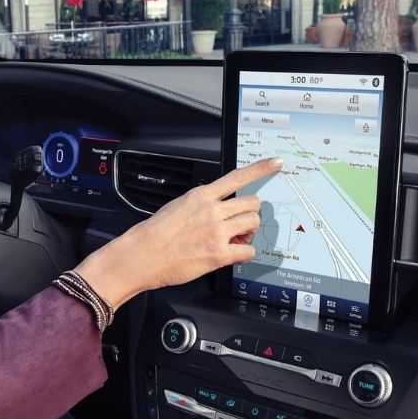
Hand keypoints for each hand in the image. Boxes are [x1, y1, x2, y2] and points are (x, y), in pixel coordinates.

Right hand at [75, 157, 282, 308]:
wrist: (142, 255)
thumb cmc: (155, 234)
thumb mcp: (177, 206)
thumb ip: (200, 203)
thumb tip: (216, 207)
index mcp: (201, 196)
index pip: (237, 177)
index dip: (260, 169)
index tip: (275, 163)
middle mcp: (211, 210)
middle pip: (252, 203)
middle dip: (250, 214)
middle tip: (240, 225)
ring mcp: (216, 232)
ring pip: (252, 223)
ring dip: (248, 233)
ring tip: (234, 241)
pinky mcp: (218, 253)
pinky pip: (248, 251)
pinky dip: (245, 254)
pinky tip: (233, 256)